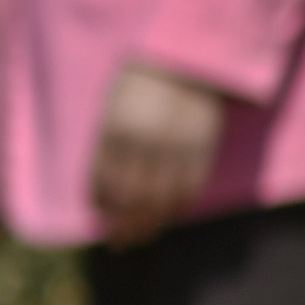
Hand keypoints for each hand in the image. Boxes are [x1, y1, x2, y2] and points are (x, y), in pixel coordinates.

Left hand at [90, 64, 224, 243]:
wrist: (185, 61)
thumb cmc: (141, 87)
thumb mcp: (113, 111)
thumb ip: (109, 148)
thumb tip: (104, 198)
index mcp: (115, 130)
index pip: (103, 181)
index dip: (101, 206)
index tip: (101, 219)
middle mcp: (145, 142)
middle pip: (131, 198)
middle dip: (124, 226)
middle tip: (120, 243)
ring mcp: (176, 147)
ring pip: (161, 200)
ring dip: (150, 224)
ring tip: (143, 236)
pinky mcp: (202, 150)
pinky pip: (188, 190)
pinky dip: (177, 208)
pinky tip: (168, 216)